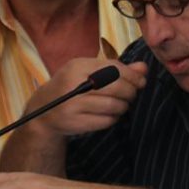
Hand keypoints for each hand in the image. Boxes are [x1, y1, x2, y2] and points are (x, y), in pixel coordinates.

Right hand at [24, 56, 146, 138]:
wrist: (45, 111)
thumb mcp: (89, 72)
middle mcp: (73, 84)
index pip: (114, 68)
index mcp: (77, 66)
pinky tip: (110, 114)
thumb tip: (143, 68)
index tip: (141, 81)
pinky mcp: (76, 122)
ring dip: (124, 106)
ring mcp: (73, 105)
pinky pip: (106, 121)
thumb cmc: (73, 87)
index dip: (132, 76)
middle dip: (131, 92)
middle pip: (116, 87)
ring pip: (113, 105)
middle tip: (132, 94)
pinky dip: (114, 118)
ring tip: (121, 104)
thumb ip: (117, 69)